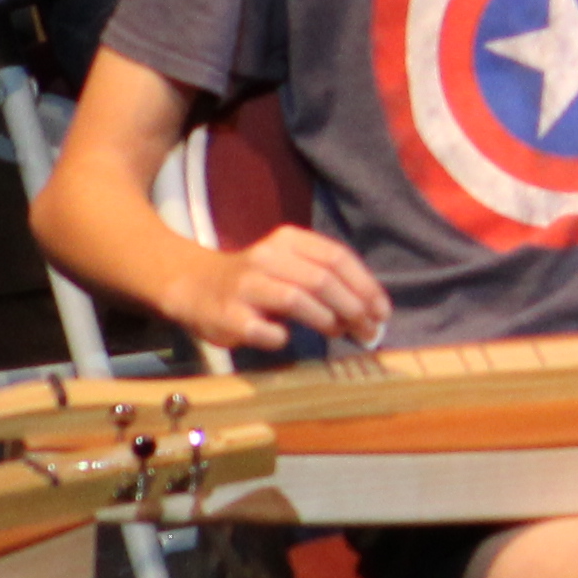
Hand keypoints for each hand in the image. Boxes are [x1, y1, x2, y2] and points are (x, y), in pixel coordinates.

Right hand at [190, 220, 393, 360]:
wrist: (195, 287)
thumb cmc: (257, 282)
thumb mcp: (291, 267)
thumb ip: (328, 282)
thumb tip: (373, 312)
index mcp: (289, 240)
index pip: (337, 257)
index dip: (365, 285)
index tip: (382, 311)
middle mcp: (267, 256)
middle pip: (322, 279)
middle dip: (353, 307)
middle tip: (368, 331)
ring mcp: (245, 285)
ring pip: (296, 299)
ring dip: (326, 320)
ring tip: (337, 332)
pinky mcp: (227, 314)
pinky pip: (264, 330)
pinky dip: (281, 337)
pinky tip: (284, 338)